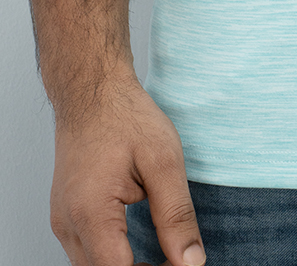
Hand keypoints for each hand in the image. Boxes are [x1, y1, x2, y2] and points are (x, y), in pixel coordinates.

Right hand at [49, 70, 205, 265]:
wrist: (92, 90)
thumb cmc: (126, 117)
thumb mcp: (164, 162)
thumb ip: (176, 216)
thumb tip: (191, 263)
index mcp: (91, 215)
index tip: (181, 265)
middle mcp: (68, 226)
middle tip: (176, 261)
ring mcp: (62, 222)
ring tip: (163, 257)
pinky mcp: (65, 216)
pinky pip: (86, 252)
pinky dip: (113, 257)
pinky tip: (138, 246)